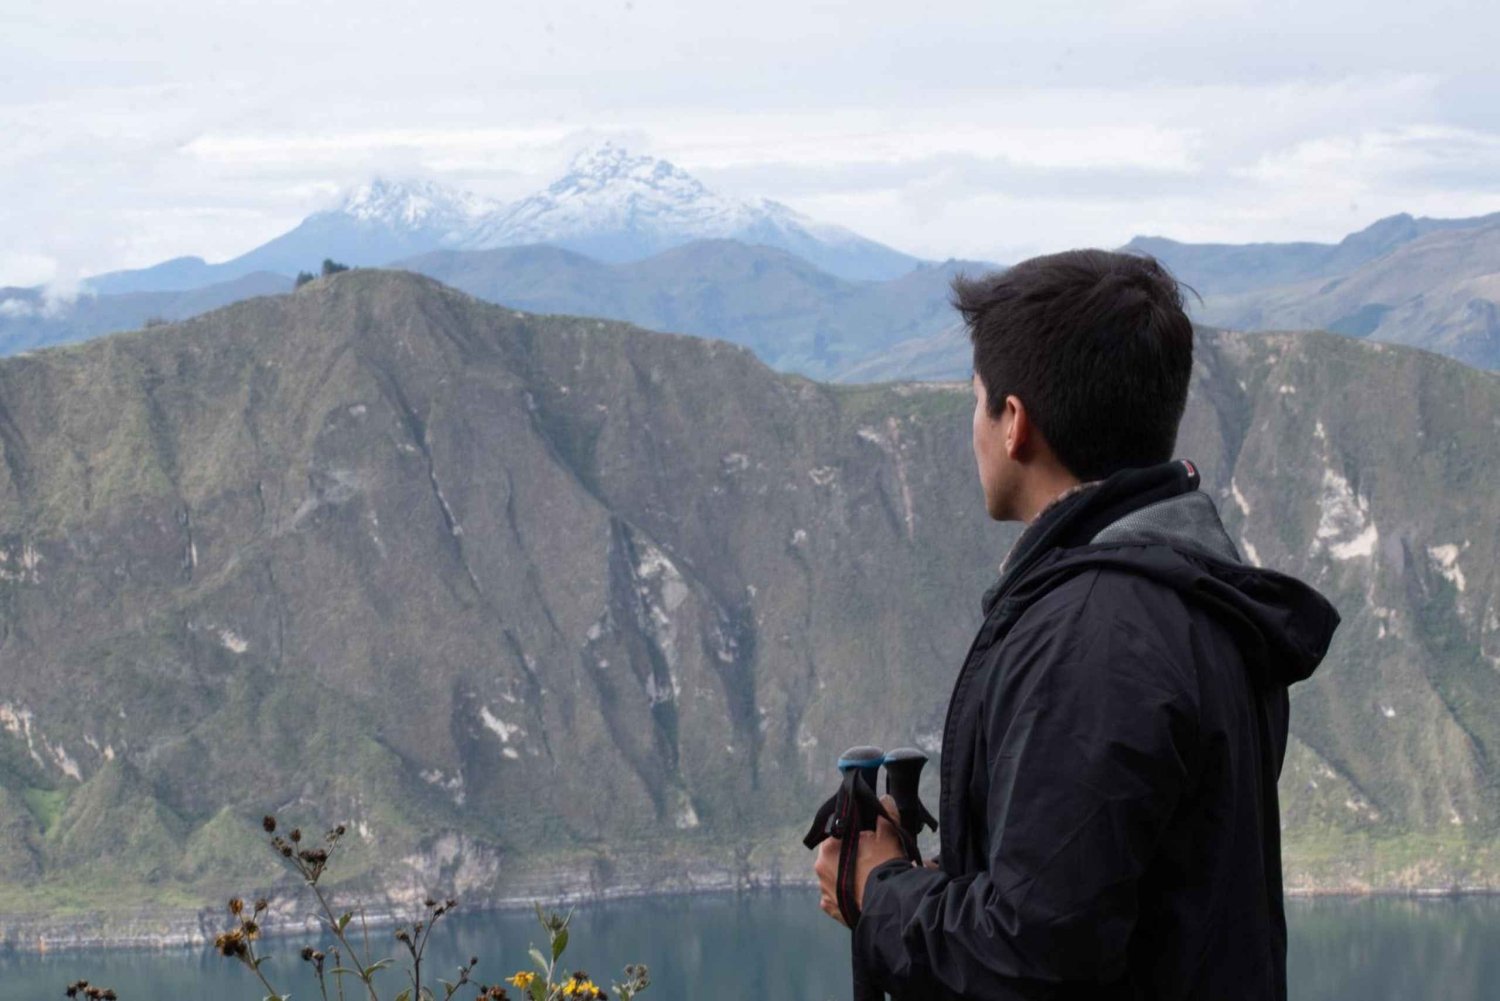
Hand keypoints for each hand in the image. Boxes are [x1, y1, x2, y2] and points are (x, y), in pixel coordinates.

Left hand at [813, 794, 909, 926]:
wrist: (887, 905)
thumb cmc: (884, 866)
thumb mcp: (888, 835)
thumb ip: (886, 814)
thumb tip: (885, 799)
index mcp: (829, 847)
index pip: (839, 835)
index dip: (854, 836)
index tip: (867, 841)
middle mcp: (820, 868)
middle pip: (836, 856)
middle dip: (851, 857)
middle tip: (870, 860)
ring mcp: (824, 891)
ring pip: (835, 878)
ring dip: (846, 877)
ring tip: (866, 879)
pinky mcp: (831, 909)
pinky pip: (835, 898)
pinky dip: (845, 896)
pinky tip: (859, 893)